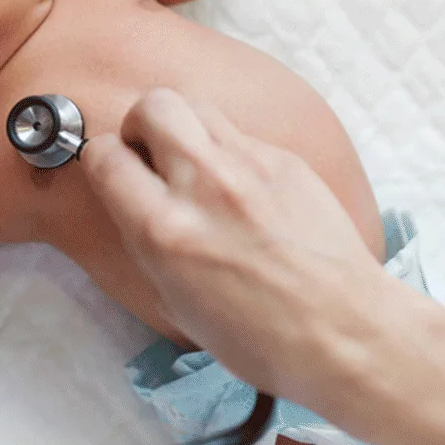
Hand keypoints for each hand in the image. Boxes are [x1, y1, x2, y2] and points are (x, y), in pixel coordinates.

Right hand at [81, 89, 388, 404]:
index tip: (115, 174)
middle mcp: (204, 184)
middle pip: (153, 106)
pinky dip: (230, 153)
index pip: (105, 156)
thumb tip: (137, 205)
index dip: (103, 161)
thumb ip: (148, 242)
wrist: (342, 331)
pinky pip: (242, 135)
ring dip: (185, 128)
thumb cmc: (258, 338)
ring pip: (198, 106)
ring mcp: (250, 166)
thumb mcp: (175, 302)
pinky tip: (243, 189)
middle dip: (141, 126)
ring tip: (195, 165)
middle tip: (153, 156)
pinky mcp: (287, 162)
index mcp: (163, 229)